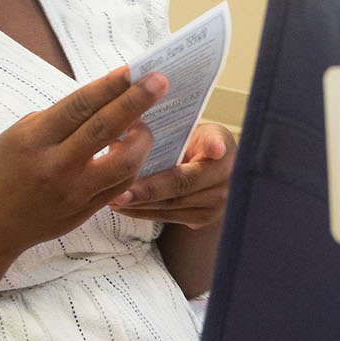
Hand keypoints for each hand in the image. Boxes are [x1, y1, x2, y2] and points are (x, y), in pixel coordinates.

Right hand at [0, 65, 165, 263]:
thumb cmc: (1, 171)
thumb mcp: (18, 135)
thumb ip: (58, 119)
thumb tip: (101, 99)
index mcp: (33, 140)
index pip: (79, 107)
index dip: (108, 86)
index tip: (131, 70)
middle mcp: (55, 166)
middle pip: (105, 129)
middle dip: (136, 102)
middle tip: (160, 82)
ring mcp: (74, 192)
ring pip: (124, 163)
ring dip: (141, 139)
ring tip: (144, 123)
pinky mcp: (86, 210)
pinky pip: (122, 184)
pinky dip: (133, 163)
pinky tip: (133, 148)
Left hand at [111, 122, 236, 230]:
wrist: (208, 168)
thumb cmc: (192, 142)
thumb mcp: (190, 129)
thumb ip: (170, 127)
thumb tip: (129, 122)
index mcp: (224, 148)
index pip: (216, 146)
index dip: (215, 146)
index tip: (214, 148)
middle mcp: (227, 178)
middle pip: (183, 184)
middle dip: (148, 191)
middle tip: (120, 193)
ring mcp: (217, 203)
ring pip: (171, 205)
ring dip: (139, 204)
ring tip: (112, 199)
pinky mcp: (203, 219)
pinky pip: (167, 217)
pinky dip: (142, 211)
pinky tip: (123, 206)